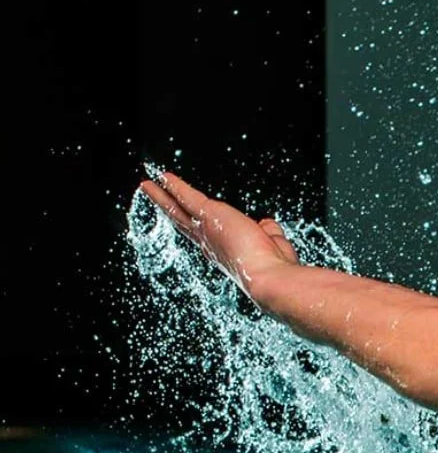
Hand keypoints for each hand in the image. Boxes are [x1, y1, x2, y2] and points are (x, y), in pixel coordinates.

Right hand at [137, 173, 298, 293]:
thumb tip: (266, 224)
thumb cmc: (275, 265)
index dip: (194, 225)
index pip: (204, 234)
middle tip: (154, 197)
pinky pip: (187, 197)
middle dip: (167, 208)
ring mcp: (206, 230)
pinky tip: (164, 176)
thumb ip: (267, 232)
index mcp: (223, 250)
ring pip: (177, 210)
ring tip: (148, 185)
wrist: (268, 276)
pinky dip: (176, 186)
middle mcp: (209, 242)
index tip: (187, 217)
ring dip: (162, 196)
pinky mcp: (209, 215)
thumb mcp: (272, 243)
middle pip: (181, 221)